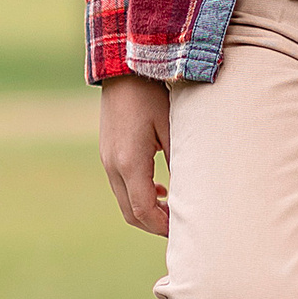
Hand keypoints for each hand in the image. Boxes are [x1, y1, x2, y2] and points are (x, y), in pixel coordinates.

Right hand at [99, 75, 171, 235]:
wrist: (122, 67)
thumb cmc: (152, 94)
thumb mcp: (172, 128)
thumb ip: (179, 162)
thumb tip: (190, 193)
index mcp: (129, 163)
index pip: (144, 211)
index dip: (164, 227)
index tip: (184, 231)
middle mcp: (113, 165)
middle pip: (131, 213)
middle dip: (155, 225)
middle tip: (181, 227)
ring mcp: (107, 159)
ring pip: (124, 201)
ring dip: (147, 210)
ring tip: (173, 210)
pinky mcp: (108, 152)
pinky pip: (121, 185)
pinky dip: (139, 195)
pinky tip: (160, 188)